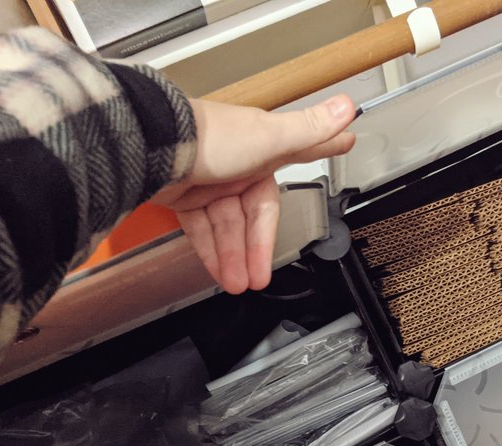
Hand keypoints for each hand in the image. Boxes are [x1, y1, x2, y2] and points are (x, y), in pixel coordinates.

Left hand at [153, 95, 355, 292]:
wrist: (154, 146)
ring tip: (238, 283)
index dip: (322, 153)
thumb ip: (310, 130)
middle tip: (261, 277)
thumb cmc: (211, 138)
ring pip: (227, 227)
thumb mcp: (270, 137)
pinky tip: (217, 270)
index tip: (345, 146)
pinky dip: (209, 251)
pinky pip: (202, 230)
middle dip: (256, 247)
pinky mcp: (183, 196)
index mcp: (262, 148)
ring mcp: (209, 182)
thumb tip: (348, 106)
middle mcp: (237, 165)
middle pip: (253, 214)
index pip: (299, 156)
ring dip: (233, 257)